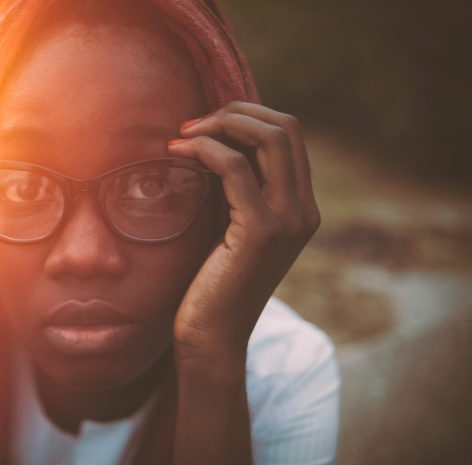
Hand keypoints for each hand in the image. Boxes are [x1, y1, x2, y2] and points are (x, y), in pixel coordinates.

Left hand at [166, 101, 320, 366]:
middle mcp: (304, 210)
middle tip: (191, 124)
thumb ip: (236, 189)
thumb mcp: (230, 226)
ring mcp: (288, 220)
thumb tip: (215, 143)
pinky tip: (176, 153)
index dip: (247, 117)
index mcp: (300, 207)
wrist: (212, 335)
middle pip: (285, 127)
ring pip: (269, 138)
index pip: (289, 136)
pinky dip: (204, 150)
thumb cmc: (211, 281)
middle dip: (235, 113)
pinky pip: (236, 167)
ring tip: (181, 136)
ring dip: (220, 125)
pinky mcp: (261, 231)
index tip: (204, 125)